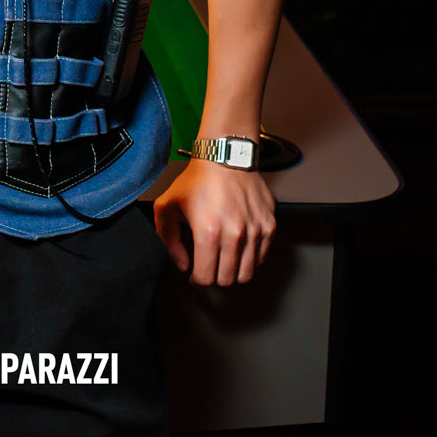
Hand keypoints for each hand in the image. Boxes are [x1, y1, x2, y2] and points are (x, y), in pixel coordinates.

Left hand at [152, 154, 275, 285]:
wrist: (225, 156)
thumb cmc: (197, 179)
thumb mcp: (167, 206)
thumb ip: (168, 241)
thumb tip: (183, 265)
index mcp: (208, 232)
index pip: (206, 278)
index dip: (197, 280)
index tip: (196, 274)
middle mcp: (234, 234)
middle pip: (226, 279)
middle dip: (215, 276)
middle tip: (210, 266)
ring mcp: (255, 231)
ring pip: (246, 273)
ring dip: (233, 271)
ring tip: (224, 260)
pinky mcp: (269, 225)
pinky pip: (261, 258)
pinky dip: (250, 259)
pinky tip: (238, 248)